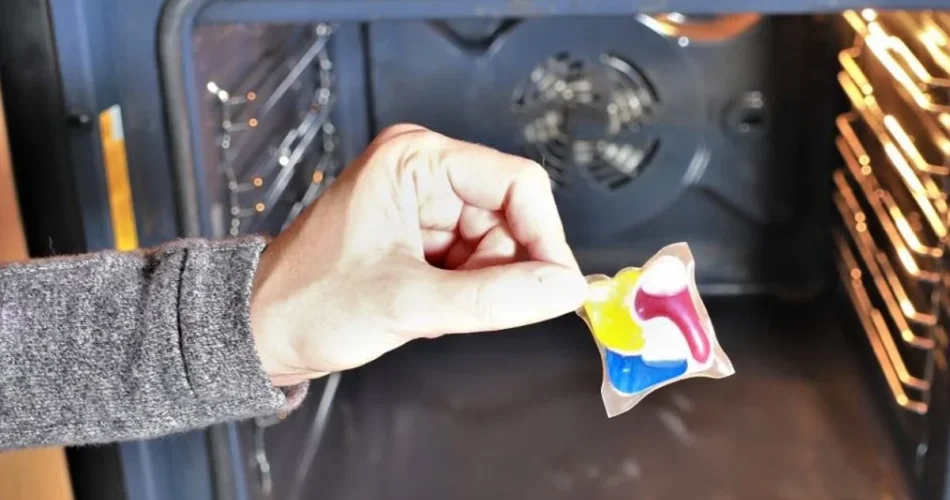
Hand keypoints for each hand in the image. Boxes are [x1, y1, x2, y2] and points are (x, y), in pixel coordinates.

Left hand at [250, 124, 586, 385]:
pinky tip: (423, 308)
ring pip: (497, 248)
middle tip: (467, 307)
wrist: (262, 332)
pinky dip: (462, 294)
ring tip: (428, 308)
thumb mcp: (408, 302)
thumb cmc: (308, 302)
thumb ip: (494, 298)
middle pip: (511, 219)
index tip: (558, 288)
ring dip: (478, 288)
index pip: (517, 183)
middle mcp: (423, 173)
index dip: (546, 237)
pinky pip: (475, 265)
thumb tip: (563, 290)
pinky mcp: (421, 236)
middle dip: (502, 271)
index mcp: (416, 161)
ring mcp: (422, 205)